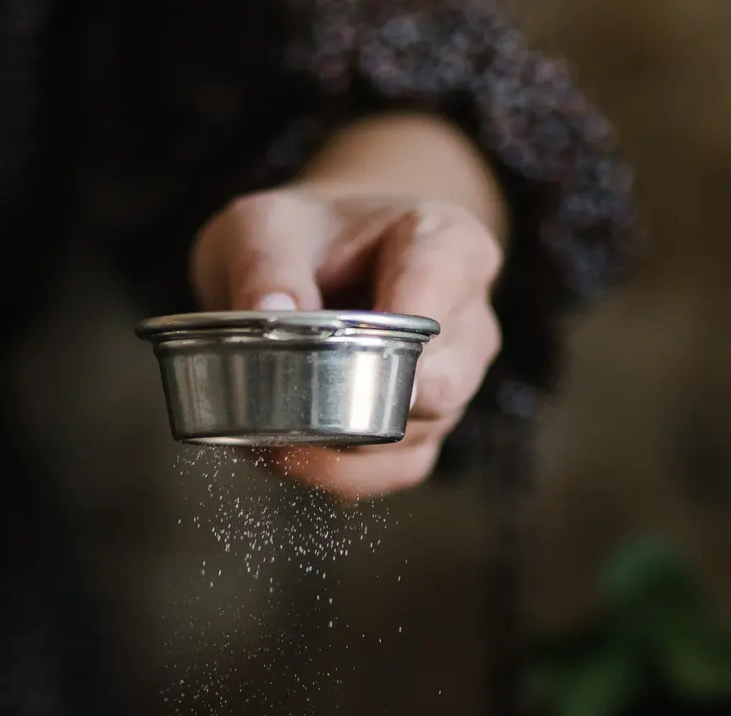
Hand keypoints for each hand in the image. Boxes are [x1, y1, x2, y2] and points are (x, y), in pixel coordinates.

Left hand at [191, 184, 503, 500]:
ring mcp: (452, 384)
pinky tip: (291, 455)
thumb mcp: (264, 227)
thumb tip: (271, 311)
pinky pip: (397, 472)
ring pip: (417, 438)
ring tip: (273, 434)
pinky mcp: (425, 434)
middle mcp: (466, 321)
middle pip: (444, 384)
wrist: (304, 274)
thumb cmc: (299, 242)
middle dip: (370, 404)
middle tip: (299, 407)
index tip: (364, 351)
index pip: (446, 281)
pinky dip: (341, 473)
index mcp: (447, 245)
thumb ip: (265, 263)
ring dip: (344, 447)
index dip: (408, 324)